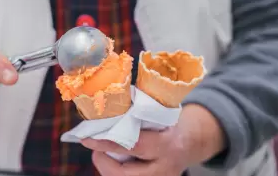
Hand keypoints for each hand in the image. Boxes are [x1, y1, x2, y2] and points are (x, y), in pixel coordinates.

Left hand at [81, 104, 225, 175]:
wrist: (189, 144)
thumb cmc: (168, 125)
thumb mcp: (159, 116)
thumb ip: (138, 115)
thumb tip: (107, 108)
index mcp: (166, 144)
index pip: (133, 146)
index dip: (108, 143)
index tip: (87, 139)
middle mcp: (165, 167)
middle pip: (125, 174)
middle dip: (104, 163)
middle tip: (95, 150)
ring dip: (108, 169)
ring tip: (103, 154)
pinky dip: (115, 172)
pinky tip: (113, 162)